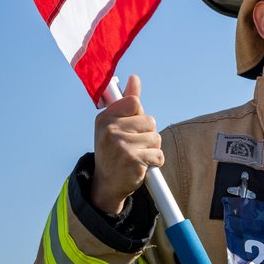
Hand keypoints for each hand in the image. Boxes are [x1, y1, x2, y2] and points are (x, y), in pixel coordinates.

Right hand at [91, 75, 162, 213]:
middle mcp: (110, 130)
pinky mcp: (133, 160)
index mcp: (104, 118)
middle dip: (147, 134)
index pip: (134, 102)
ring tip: (137, 156)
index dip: (138, 116)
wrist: (107, 185)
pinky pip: (158, 154)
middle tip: (133, 146)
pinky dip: (155, 162)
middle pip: (150, 121)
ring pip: (156, 137)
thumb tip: (134, 78)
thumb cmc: (115, 150)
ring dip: (152, 149)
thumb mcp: (116, 125)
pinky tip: (142, 166)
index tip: (129, 127)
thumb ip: (127, 102)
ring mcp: (120, 145)